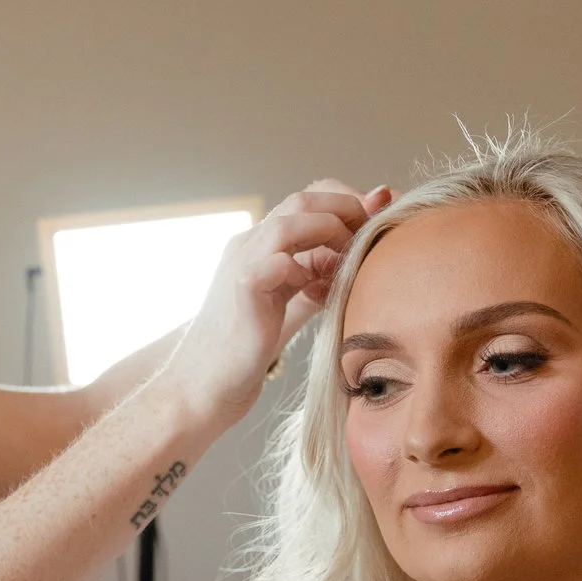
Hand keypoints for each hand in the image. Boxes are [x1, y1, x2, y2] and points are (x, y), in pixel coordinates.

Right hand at [162, 179, 391, 428]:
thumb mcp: (293, 300)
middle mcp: (250, 244)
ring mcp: (241, 263)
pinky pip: (274, 264)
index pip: (309, 199)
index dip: (346, 203)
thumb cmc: (249, 343)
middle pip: (303, 200)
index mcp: (262, 241)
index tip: (376, 224)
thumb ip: (319, 275)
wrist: (205, 381)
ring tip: (348, 261)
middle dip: (347, 212)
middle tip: (373, 238)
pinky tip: (317, 291)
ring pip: (288, 222)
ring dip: (329, 234)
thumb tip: (357, 258)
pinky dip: (303, 269)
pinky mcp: (242, 292)